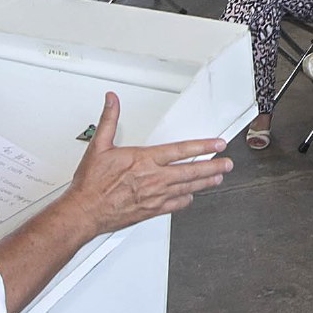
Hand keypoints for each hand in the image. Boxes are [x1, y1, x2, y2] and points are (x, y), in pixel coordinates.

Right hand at [57, 93, 231, 237]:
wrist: (85, 211)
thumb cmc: (91, 184)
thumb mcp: (99, 146)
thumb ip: (109, 120)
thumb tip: (112, 101)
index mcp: (144, 160)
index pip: (180, 150)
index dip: (202, 147)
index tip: (217, 144)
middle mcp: (154, 179)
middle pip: (191, 171)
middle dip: (212, 166)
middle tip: (227, 163)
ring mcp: (154, 196)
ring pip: (187, 188)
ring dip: (205, 183)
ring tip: (217, 178)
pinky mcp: (151, 211)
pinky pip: (175, 205)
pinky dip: (185, 200)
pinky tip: (191, 197)